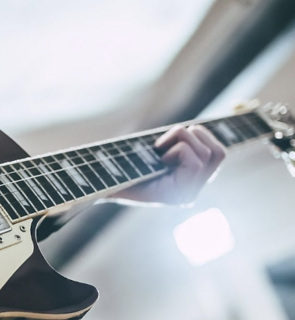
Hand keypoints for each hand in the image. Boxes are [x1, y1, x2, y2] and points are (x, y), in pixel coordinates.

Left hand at [111, 125, 225, 204]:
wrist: (100, 181)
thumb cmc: (122, 163)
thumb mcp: (154, 150)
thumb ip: (179, 143)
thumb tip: (205, 123)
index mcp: (190, 182)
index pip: (220, 153)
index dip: (201, 135)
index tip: (168, 141)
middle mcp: (192, 192)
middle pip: (219, 152)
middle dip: (193, 136)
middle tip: (163, 144)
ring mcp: (186, 196)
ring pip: (208, 154)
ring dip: (182, 140)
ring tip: (158, 151)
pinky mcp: (177, 196)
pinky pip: (193, 159)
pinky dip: (176, 148)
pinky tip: (156, 158)